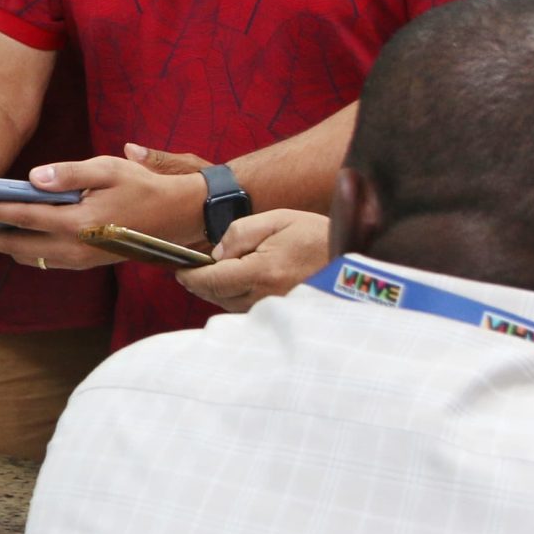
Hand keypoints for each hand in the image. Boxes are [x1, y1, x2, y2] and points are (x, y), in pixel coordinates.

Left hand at [0, 144, 211, 269]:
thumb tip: (35, 177)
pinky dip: (19, 249)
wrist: (173, 218)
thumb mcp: (108, 168)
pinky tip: (7, 236)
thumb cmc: (141, 187)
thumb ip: (70, 173)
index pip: (24, 217)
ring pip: (26, 256)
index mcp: (78, 223)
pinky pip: (41, 259)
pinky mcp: (81, 263)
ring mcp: (77, 259)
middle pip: (15, 245)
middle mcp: (73, 247)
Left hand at [180, 209, 332, 313]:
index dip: (190, 277)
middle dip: (200, 284)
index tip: (179, 270)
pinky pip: (248, 310)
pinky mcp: (282, 314)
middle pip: (217, 297)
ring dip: (217, 292)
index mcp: (262, 271)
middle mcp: (265, 296)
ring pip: (231, 306)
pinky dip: (236, 299)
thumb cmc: (316, 235)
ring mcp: (274, 309)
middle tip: (190, 272)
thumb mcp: (278, 220)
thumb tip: (216, 253)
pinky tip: (238, 284)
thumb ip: (242, 233)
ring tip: (213, 275)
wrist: (354, 258)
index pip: (212, 281)